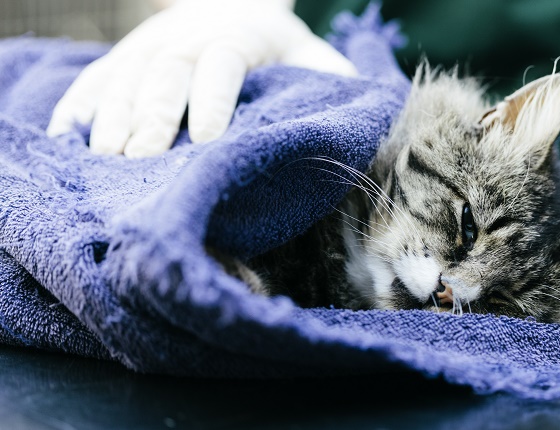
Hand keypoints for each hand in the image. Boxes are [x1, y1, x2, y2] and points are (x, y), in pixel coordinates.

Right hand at [47, 0, 356, 157]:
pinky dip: (77, 106)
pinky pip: (93, 80)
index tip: (207, 140)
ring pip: (125, 78)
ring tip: (106, 160)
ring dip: (113, 118)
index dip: (213, 100)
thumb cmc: (283, 54)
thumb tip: (366, 115)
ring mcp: (148, 47)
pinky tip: (66, 138)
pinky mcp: (123, 60)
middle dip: (153, 118)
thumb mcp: (315, 60)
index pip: (222, 65)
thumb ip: (335, 82)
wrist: (236, 9)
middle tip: (144, 161)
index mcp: (237, 38)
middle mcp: (186, 38)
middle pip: (165, 73)